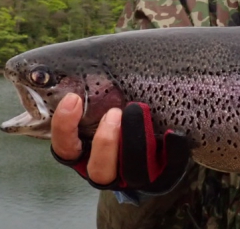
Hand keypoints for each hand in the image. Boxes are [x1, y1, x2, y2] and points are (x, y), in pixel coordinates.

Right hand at [50, 93, 190, 193]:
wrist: (160, 125)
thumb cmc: (123, 103)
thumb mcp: (104, 96)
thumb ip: (89, 86)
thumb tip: (69, 63)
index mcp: (86, 150)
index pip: (65, 148)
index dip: (65, 127)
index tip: (74, 98)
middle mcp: (107, 167)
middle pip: (98, 170)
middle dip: (105, 142)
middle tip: (114, 112)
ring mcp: (136, 176)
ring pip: (132, 173)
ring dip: (134, 143)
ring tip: (139, 111)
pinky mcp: (164, 175)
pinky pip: (170, 170)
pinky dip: (173, 152)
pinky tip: (174, 133)